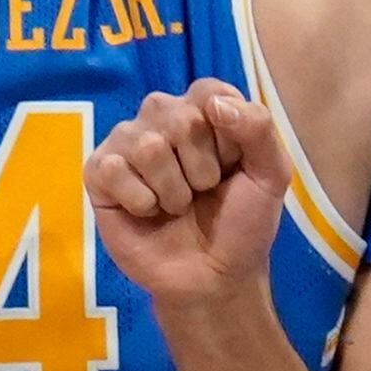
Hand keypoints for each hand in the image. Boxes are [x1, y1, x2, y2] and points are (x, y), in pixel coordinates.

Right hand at [88, 81, 290, 311]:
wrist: (213, 278)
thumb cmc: (241, 224)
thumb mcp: (271, 175)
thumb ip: (259, 128)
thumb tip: (215, 104)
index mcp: (203, 108)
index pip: (209, 92)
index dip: (226, 138)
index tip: (232, 167)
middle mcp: (162, 116)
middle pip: (180, 119)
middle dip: (201, 170)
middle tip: (203, 192)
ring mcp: (127, 142)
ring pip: (149, 147)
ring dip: (173, 191)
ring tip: (176, 206)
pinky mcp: (99, 172)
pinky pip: (113, 169)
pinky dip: (140, 201)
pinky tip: (147, 212)